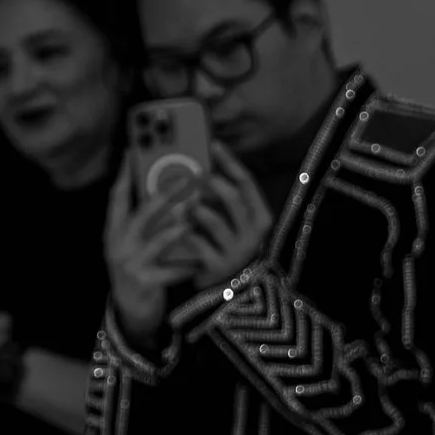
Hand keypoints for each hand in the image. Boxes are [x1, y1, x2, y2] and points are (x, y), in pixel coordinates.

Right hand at [103, 158, 199, 348]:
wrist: (131, 312)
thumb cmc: (138, 270)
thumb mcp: (132, 243)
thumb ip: (142, 220)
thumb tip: (163, 187)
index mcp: (114, 231)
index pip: (117, 197)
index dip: (126, 173)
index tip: (135, 151)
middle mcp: (117, 245)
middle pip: (141, 215)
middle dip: (163, 196)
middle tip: (185, 180)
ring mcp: (130, 265)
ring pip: (158, 240)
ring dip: (180, 226)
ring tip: (197, 215)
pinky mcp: (145, 283)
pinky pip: (172, 269)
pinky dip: (188, 262)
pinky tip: (203, 256)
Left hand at [183, 150, 271, 286]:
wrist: (227, 290)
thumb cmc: (226, 246)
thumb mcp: (234, 221)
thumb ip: (224, 198)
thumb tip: (202, 166)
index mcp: (260, 216)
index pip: (247, 182)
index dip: (229, 161)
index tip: (214, 144)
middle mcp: (252, 233)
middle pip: (233, 198)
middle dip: (211, 183)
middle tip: (194, 176)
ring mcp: (236, 250)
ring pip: (214, 220)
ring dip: (195, 208)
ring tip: (182, 203)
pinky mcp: (217, 266)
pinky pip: (198, 243)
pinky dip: (185, 233)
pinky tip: (175, 226)